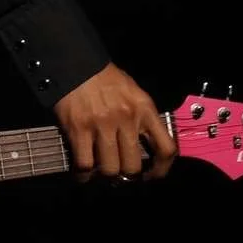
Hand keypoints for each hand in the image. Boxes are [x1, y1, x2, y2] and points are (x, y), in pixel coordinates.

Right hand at [54, 62, 176, 182]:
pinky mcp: (79, 129)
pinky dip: (83, 175)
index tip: (152, 175)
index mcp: (145, 109)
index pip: (165, 148)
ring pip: (110, 169)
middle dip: (127, 177)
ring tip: (101, 174)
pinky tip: (83, 174)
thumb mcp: (134, 93)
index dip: (161, 169)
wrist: (77, 65)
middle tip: (121, 176)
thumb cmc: (106, 79)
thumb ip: (142, 117)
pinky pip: (84, 164)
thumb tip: (146, 145)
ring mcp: (102, 125)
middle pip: (133, 166)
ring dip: (106, 176)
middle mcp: (127, 119)